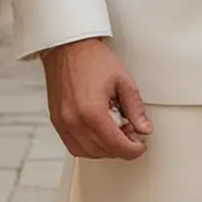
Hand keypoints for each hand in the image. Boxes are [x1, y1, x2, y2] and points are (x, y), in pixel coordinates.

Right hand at [42, 38, 152, 159]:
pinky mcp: (56, 121)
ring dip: (105, 149)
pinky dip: (89, 146)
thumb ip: (135, 108)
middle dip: (121, 148)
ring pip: (86, 152)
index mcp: (92, 111)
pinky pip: (73, 145)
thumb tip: (144, 128)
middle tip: (132, 135)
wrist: (69, 48)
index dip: (133, 150)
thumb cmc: (92, 59)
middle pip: (102, 151)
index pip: (116, 145)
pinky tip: (100, 135)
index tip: (140, 146)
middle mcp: (74, 121)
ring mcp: (62, 122)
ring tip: (117, 132)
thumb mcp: (124, 81)